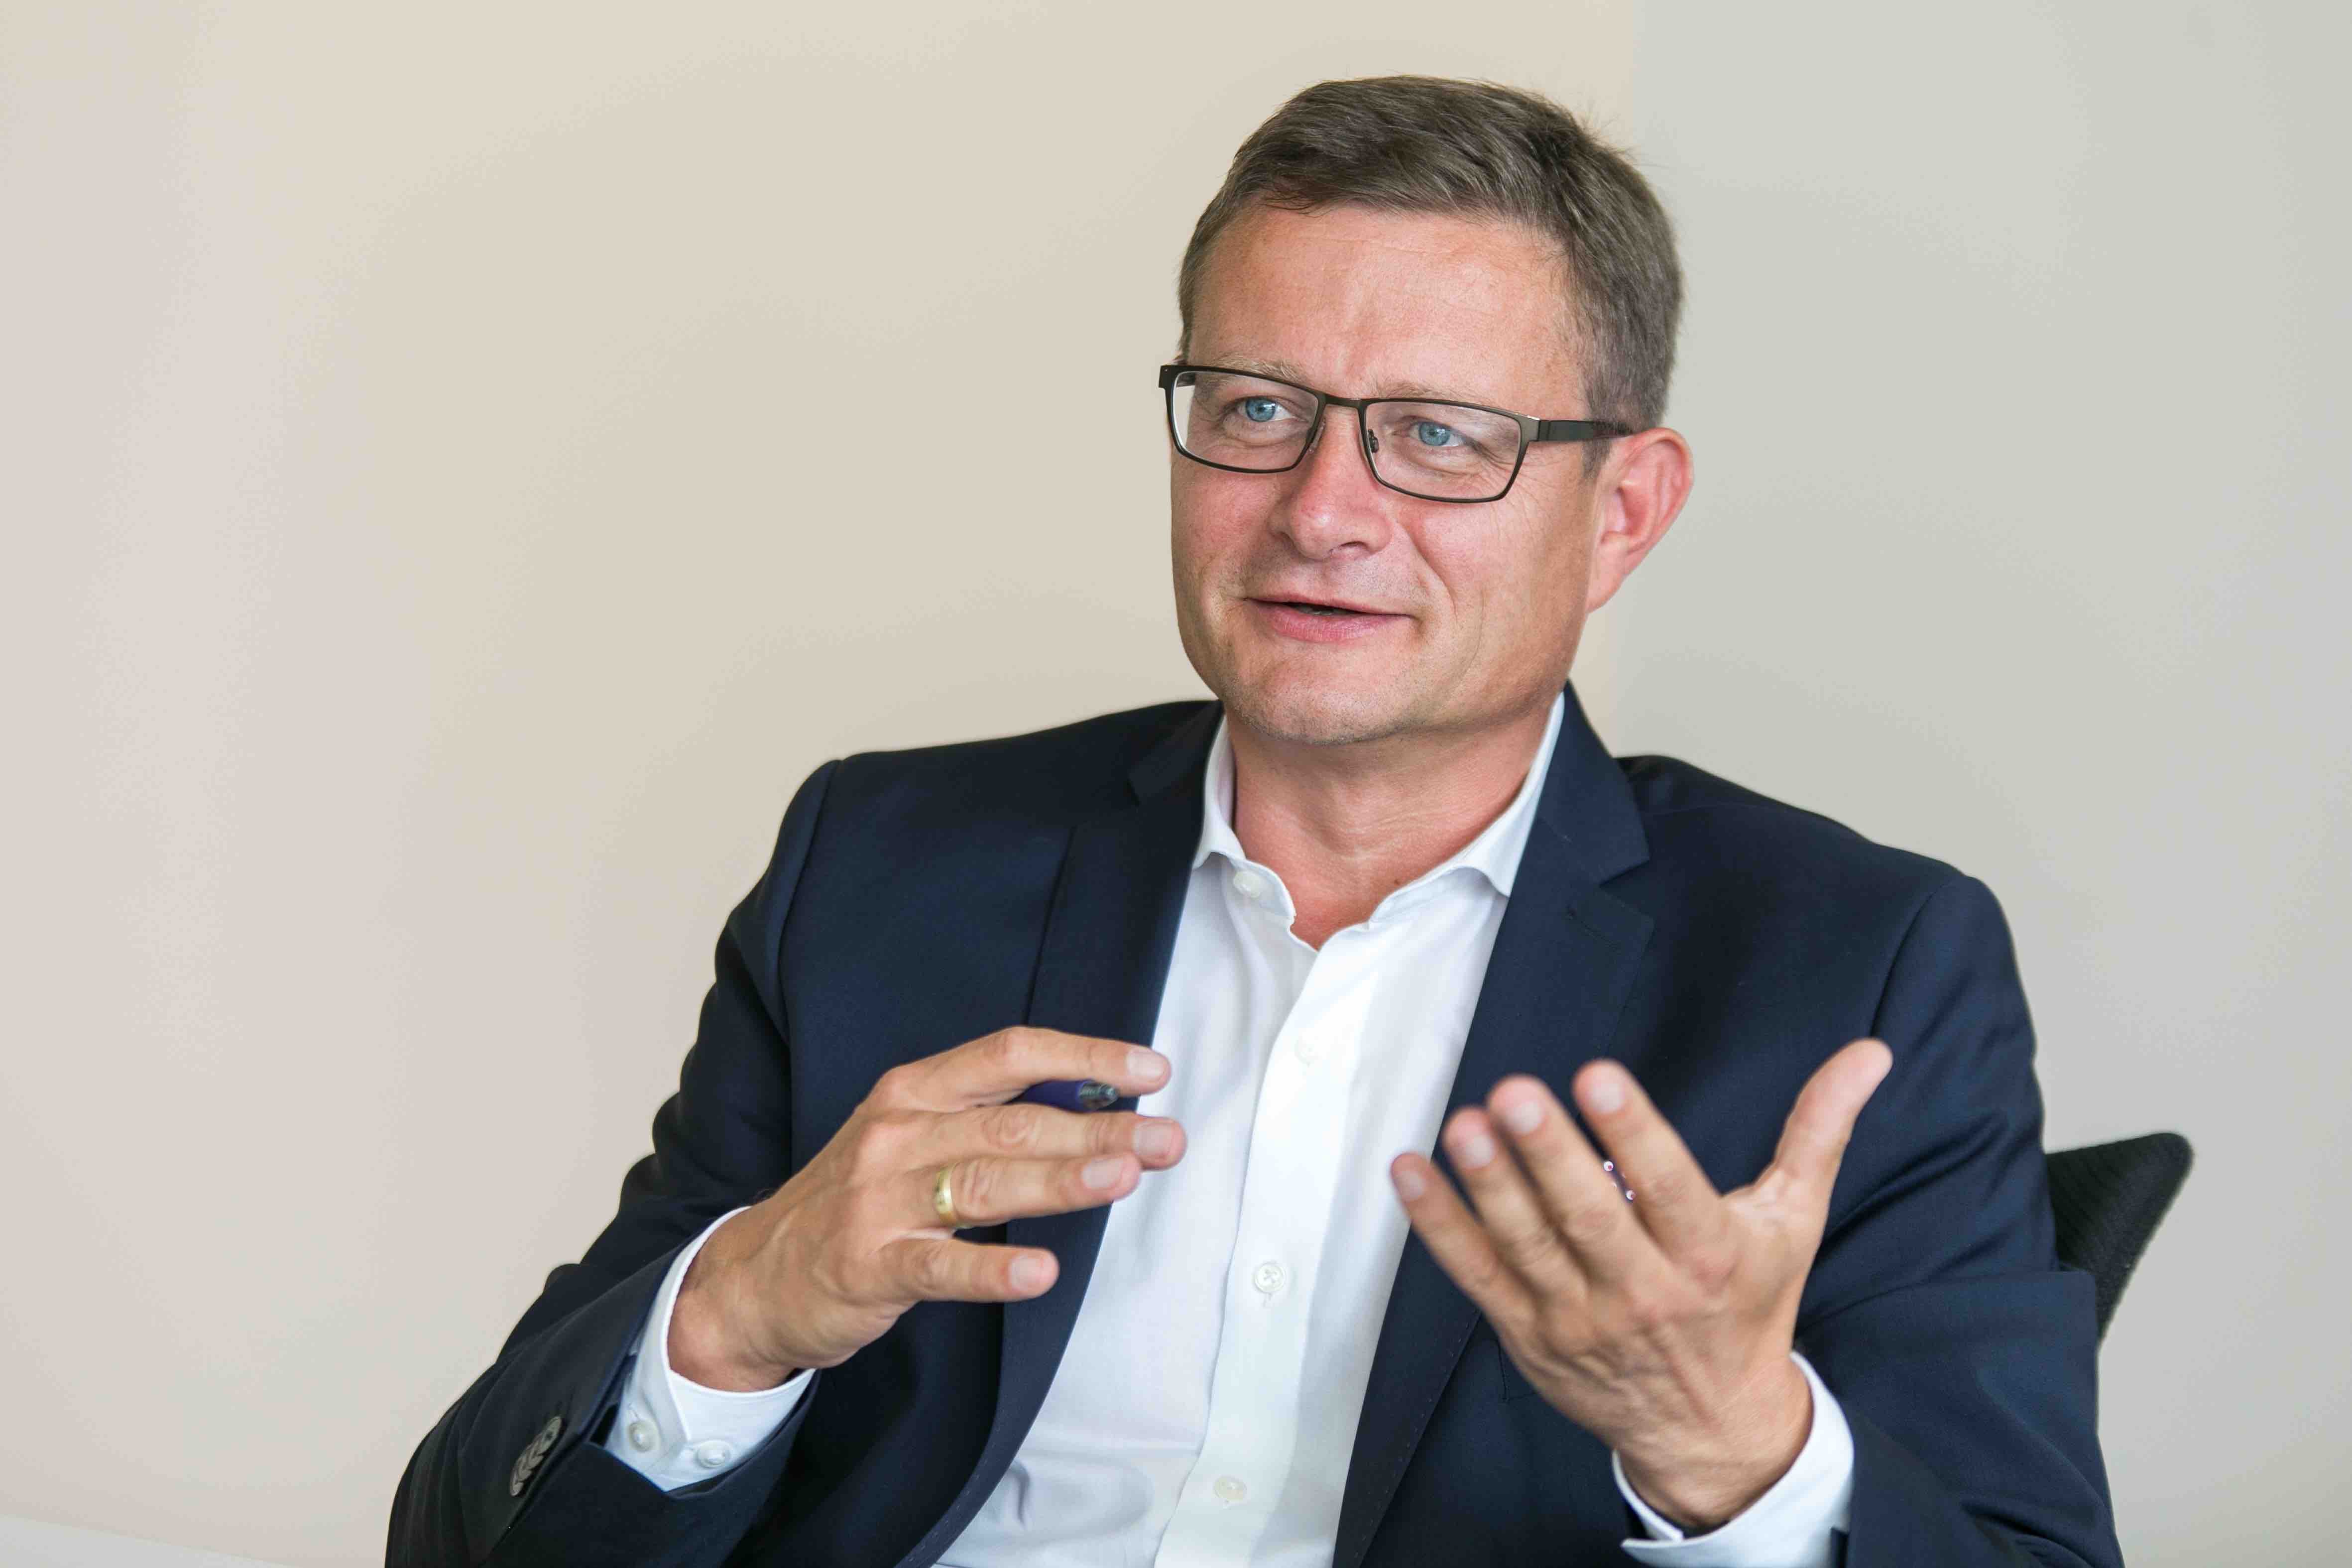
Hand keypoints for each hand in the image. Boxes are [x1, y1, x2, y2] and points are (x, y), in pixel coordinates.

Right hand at [668, 1026, 1184, 1390]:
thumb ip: (989, 1122)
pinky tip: (1041, 1271)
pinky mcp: (869, 1265)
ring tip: (1124, 1179)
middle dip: (1097, 1129)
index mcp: (915, 1091)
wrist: (754, 1277)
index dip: (1083, 1057)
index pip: (1009, 1054)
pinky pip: (940, 1265)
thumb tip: (1096, 1116)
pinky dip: (993, 1267)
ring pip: (984, 1182)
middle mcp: (898, 1134)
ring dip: (1061, 1181)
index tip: (1151, 1071)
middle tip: (1166, 1139)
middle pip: (1013, 1122)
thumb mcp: (912, 1137)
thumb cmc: (856, 1201)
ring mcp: (880, 1200)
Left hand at [1389, 1038, 1891, 1531]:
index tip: (1600, 1075)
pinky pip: (1476, 1276)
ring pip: (1527, 1247)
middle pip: (1590, 1219)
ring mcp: (1578, 1318)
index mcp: (1708, 1255)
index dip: (1633, 1132)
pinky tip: (1409, 1173)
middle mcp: (1642, 1291)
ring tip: (1463, 1125)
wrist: (1710, 1427)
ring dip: (1489, 1186)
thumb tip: (1869, 1053)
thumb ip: (1819, 1130)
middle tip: (1516, 1092)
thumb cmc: (1748, 1305)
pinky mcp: (1528, 1334)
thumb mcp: (1793, 1219)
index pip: (1668, 1187)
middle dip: (1550, 1155)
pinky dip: (1439, 1227)